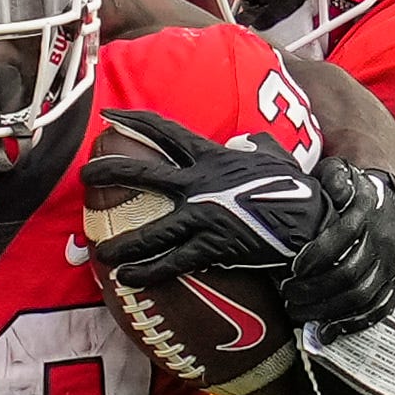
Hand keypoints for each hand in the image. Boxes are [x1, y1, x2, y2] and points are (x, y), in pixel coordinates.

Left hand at [84, 109, 326, 284]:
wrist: (311, 223)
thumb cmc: (294, 189)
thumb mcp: (274, 155)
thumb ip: (252, 145)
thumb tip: (243, 141)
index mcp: (212, 157)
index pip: (165, 132)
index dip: (135, 120)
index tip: (110, 115)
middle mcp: (200, 185)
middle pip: (144, 174)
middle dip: (109, 173)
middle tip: (83, 176)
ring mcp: (203, 217)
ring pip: (152, 230)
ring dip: (123, 243)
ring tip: (101, 253)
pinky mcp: (212, 247)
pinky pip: (172, 262)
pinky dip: (148, 272)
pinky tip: (127, 279)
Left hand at [285, 158, 394, 332]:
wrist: (390, 196)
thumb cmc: (352, 187)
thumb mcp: (339, 171)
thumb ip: (333, 178)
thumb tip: (333, 192)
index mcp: (370, 211)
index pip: (343, 235)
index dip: (317, 254)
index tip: (294, 268)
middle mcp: (385, 240)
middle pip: (350, 272)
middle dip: (314, 289)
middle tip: (288, 296)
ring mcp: (393, 264)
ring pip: (363, 295)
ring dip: (328, 310)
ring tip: (300, 314)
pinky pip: (379, 309)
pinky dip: (354, 324)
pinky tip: (329, 331)